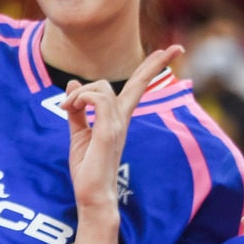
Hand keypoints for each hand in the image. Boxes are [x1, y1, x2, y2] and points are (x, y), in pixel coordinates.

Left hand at [65, 45, 182, 213]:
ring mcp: (118, 125)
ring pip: (103, 87)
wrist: (92, 196)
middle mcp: (123, 119)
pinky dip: (80, 97)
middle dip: (155, 64)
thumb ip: (77, 110)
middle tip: (177, 48)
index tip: (171, 52)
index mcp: (118, 118)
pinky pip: (97, 99)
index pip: (137, 87)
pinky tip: (69, 108)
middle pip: (139, 82)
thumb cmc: (88, 170)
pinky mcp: (109, 131)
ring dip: (79, 93)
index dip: (152, 68)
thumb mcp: (78, 134)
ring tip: (66, 107)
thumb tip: (73, 85)